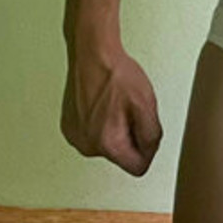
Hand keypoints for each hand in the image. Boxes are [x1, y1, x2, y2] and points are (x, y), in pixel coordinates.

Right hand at [60, 43, 162, 176]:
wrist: (93, 54)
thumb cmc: (117, 74)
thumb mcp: (147, 106)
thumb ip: (152, 137)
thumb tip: (150, 152)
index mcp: (107, 144)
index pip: (138, 167)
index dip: (148, 149)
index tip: (144, 129)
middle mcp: (86, 145)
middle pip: (122, 156)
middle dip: (131, 137)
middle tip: (129, 110)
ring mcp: (75, 137)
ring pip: (108, 146)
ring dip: (116, 130)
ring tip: (115, 104)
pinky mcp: (70, 128)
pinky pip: (94, 135)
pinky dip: (102, 123)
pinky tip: (103, 104)